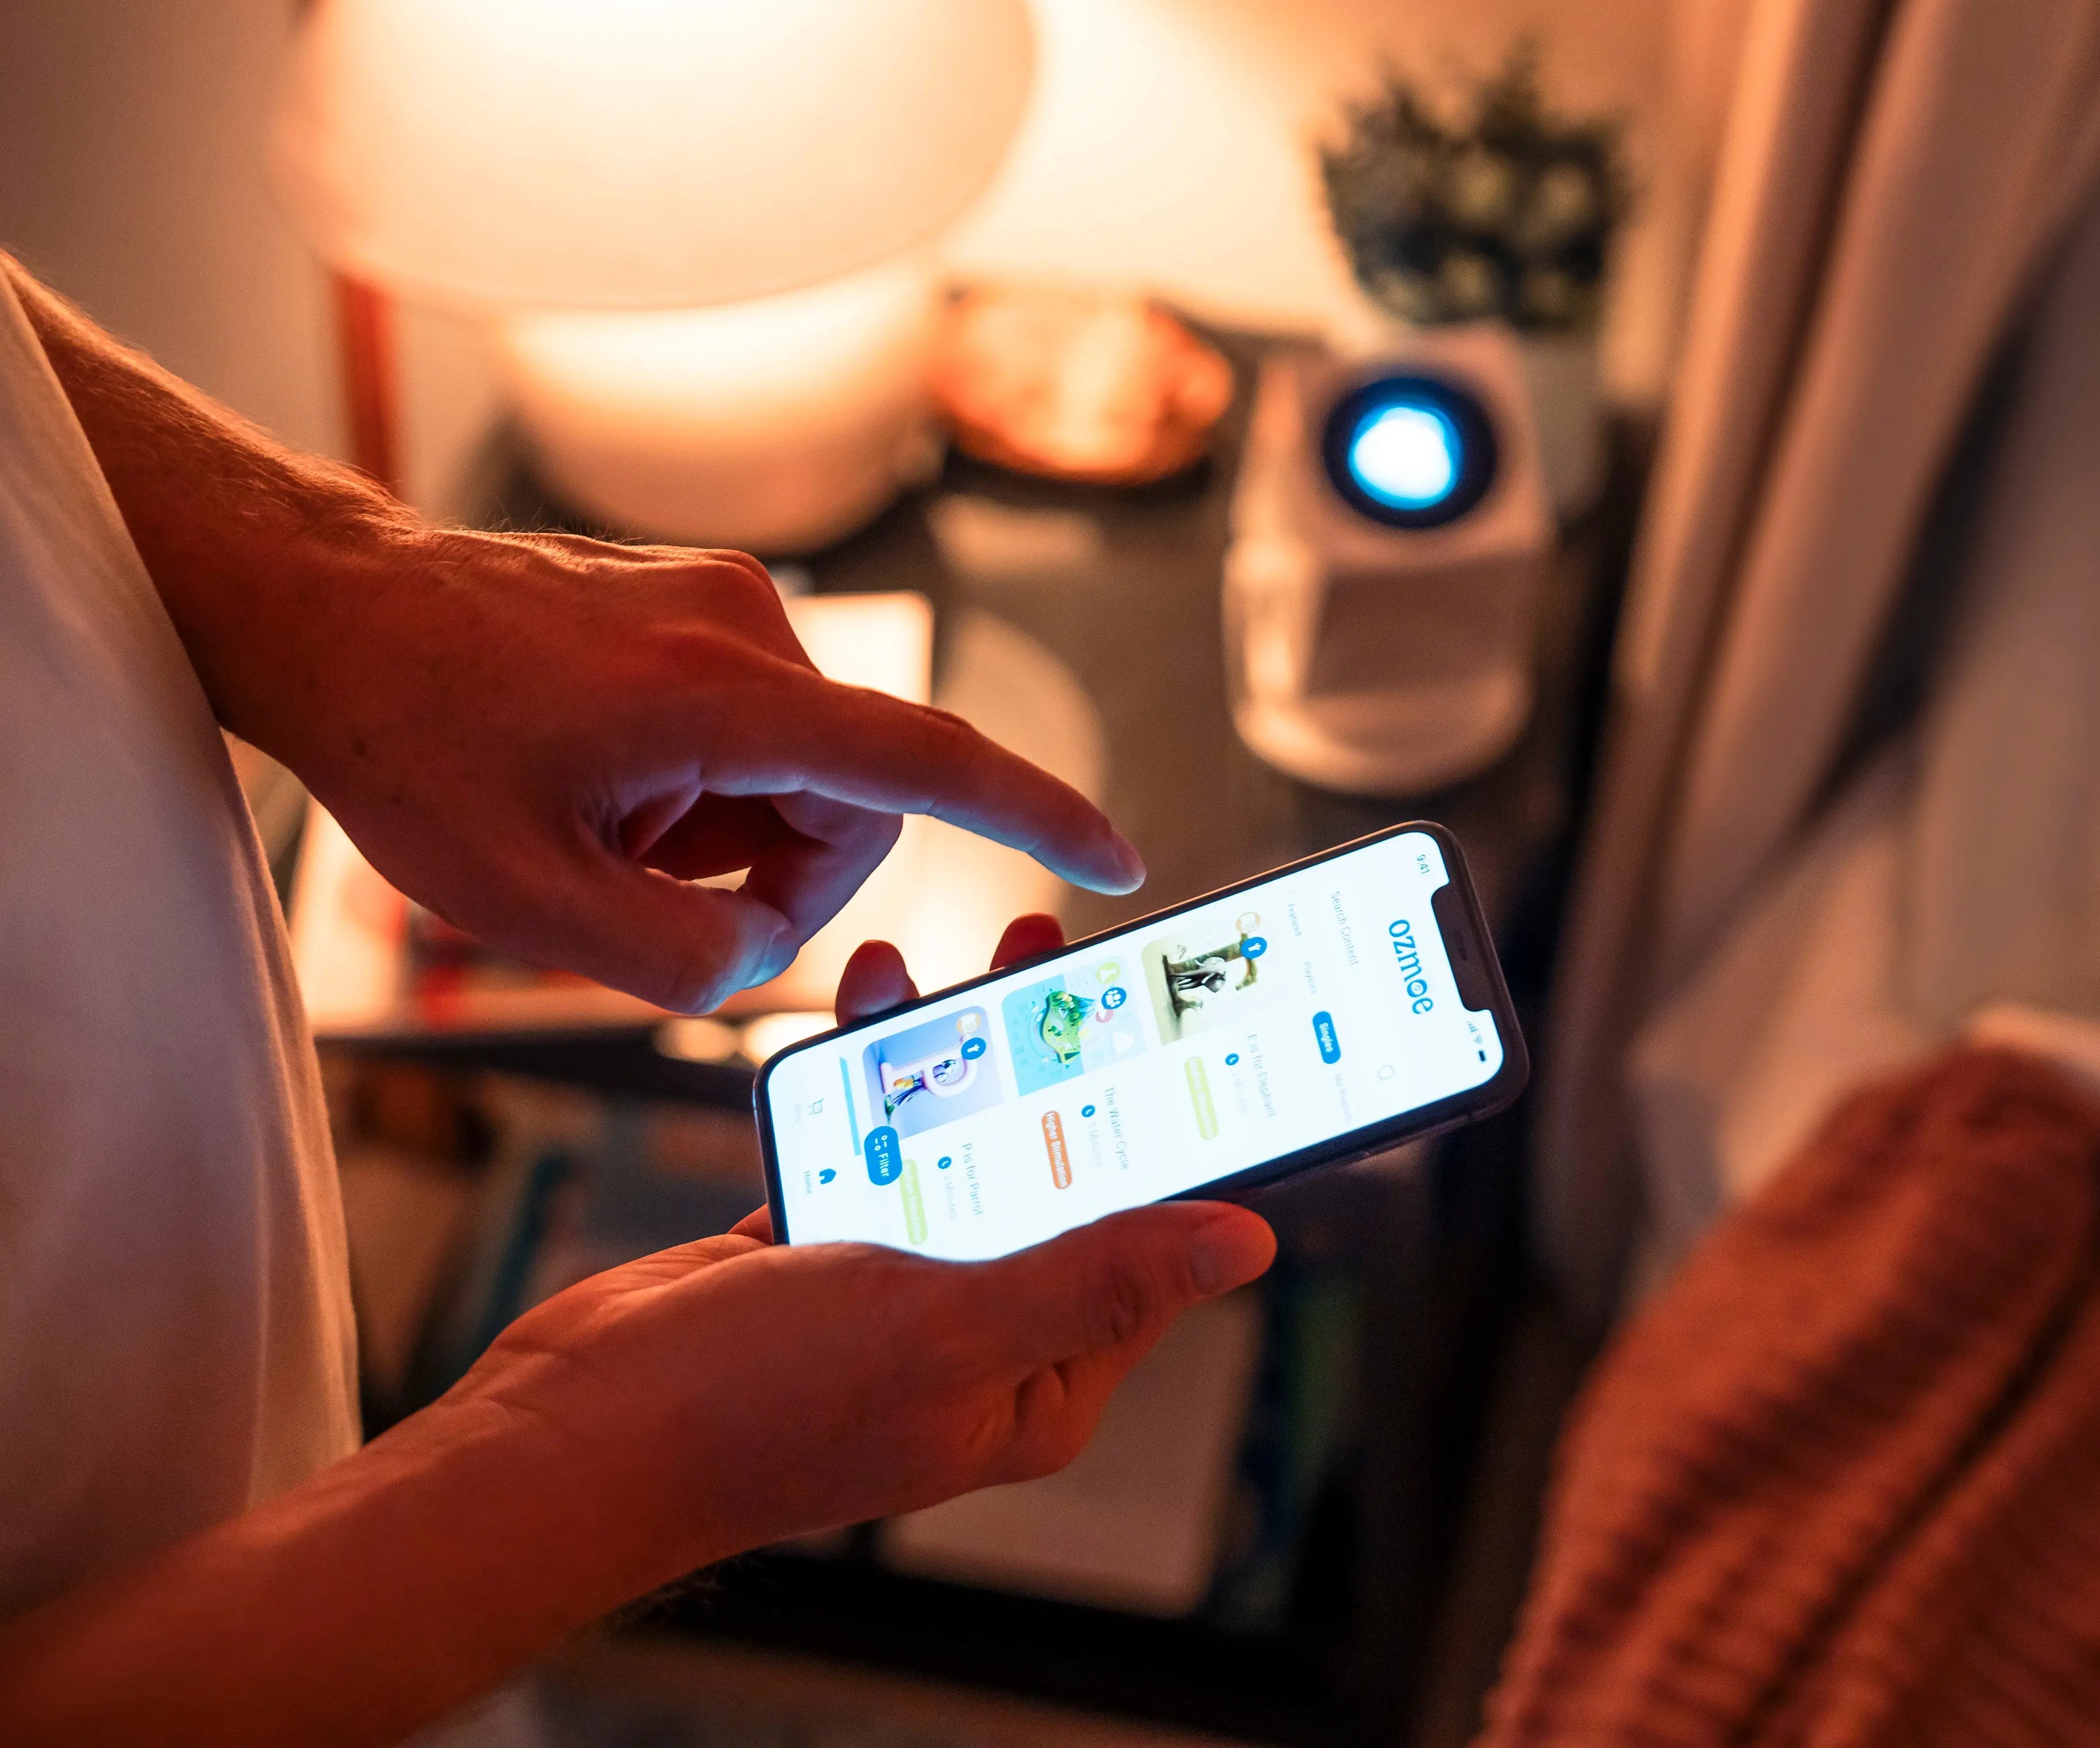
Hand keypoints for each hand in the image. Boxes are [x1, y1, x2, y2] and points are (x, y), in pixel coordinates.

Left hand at [233, 530, 1142, 1012]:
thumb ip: (674, 963)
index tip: (1117, 858)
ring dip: (731, 832)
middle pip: (858, 796)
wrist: (328, 609)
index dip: (1039, 816)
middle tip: (660, 905)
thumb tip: (756, 962)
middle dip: (785, 874)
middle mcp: (750, 628)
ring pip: (804, 766)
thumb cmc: (411, 745)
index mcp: (725, 696)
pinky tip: (606, 788)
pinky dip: (704, 783)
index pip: (929, 762)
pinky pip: (757, 722)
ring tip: (610, 837)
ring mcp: (727, 604)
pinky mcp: (699, 601)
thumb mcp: (525, 903)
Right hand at [440, 914, 1274, 1568]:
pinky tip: (880, 1000)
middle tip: (1075, 963)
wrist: (569, 1429)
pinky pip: (876, 1138)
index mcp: (1040, 1380)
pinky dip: (879, 1070)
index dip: (1179, 1139)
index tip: (1199, 1035)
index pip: (1148, 1247)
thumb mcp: (949, 1330)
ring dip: (973, 1050)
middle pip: (1059, 1175)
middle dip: (1071, 1066)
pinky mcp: (820, 1246)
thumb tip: (1246, 1243)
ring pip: (966, 1140)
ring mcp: (898, 1288)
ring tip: (986, 954)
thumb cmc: (754, 1411)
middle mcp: (983, 1334)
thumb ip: (1097, 1277)